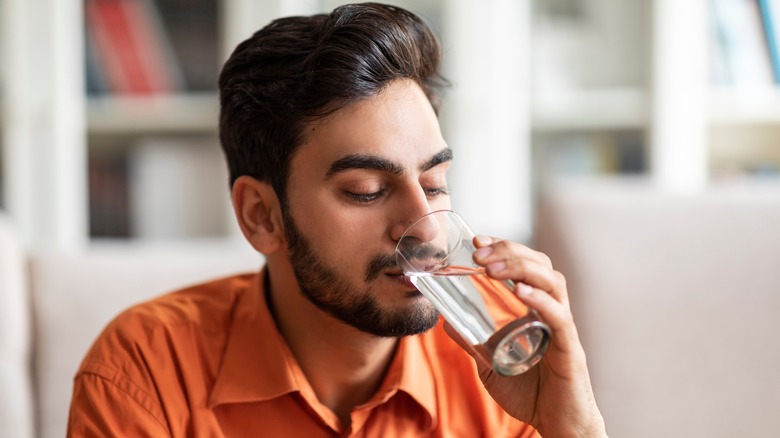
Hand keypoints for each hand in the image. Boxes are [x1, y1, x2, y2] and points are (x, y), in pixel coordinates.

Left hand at [463, 235, 606, 437]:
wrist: (556, 426)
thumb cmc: (530, 393)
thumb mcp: (490, 363)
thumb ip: (471, 341)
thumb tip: (444, 319)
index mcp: (537, 310)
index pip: (527, 266)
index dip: (505, 248)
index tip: (478, 240)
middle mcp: (553, 312)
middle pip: (541, 266)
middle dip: (509, 252)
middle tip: (479, 251)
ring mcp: (563, 330)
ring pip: (553, 284)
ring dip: (522, 269)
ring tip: (493, 268)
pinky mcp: (570, 351)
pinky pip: (560, 319)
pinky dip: (541, 302)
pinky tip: (521, 293)